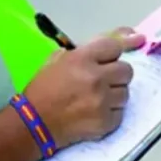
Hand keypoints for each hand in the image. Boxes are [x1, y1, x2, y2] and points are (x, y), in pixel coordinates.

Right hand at [24, 27, 144, 149]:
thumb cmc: (43, 88)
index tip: (108, 60)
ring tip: (97, 99)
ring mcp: (102, 101)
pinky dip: (111, 114)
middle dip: (116, 75)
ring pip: (125, 93)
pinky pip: (120, 113)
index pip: (115, 47)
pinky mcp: (105, 122)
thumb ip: (85, 50)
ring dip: (114, 95)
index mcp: (82, 58)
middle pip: (127, 71)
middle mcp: (96, 78)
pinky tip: (95, 114)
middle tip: (103, 81)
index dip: (112, 54)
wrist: (34, 123)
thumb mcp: (58, 59)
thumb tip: (118, 37)